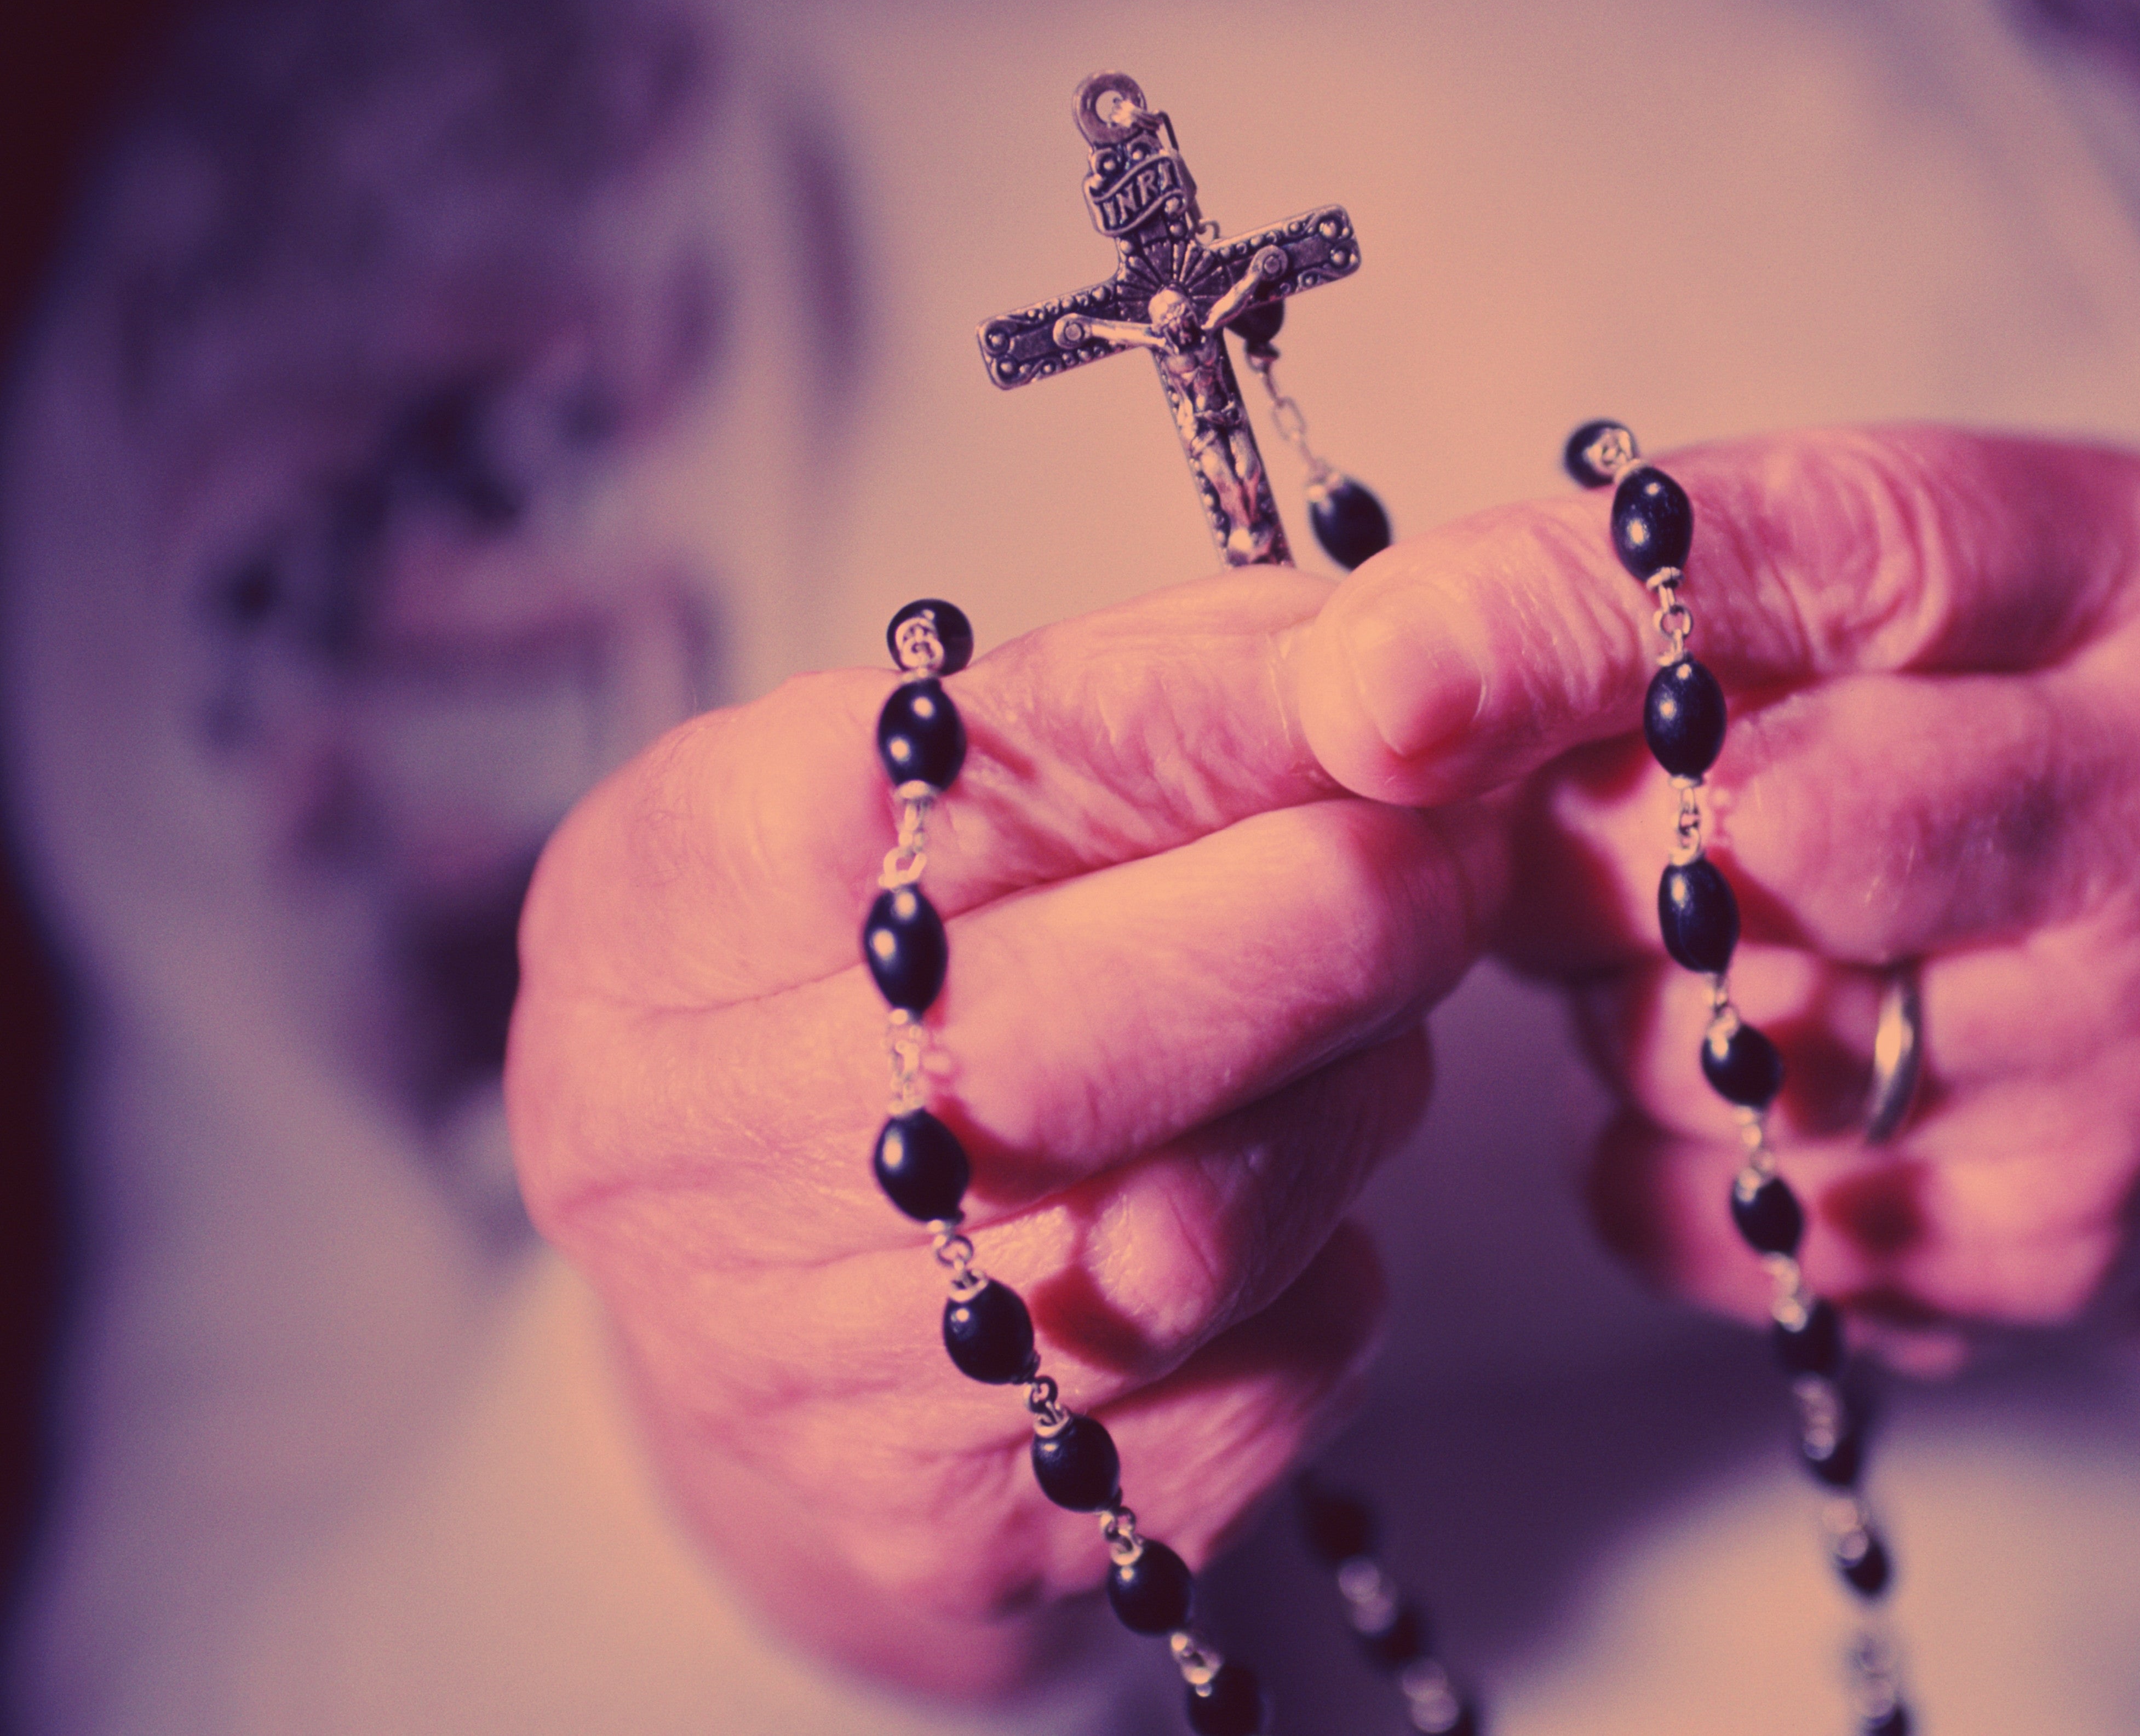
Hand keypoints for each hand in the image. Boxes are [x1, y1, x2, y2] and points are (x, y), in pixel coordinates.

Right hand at [507, 571, 1497, 1696]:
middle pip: (1055, 1041)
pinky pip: (1254, 1378)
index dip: (1174, 723)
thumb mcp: (895, 799)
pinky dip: (1331, 1261)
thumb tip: (1357, 644)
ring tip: (1380, 1010)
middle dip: (1324, 914)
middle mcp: (684, 1164)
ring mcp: (816, 1377)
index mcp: (645, 927)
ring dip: (1355, 1089)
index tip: (1368, 665)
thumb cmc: (860, 991)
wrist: (752, 1330)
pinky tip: (1300, 1187)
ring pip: (1186, 1232)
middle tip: (1460, 842)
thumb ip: (1106, 698)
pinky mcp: (974, 1528)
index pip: (913, 801)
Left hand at [1292, 425, 2139, 1371]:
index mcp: (2131, 573)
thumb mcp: (1894, 589)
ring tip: (1705, 947)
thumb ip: (1672, 589)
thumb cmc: (1996, 745)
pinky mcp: (2056, 1244)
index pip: (1820, 557)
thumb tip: (1375, 686)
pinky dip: (1649, 1150)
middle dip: (1577, 836)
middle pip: (1755, 832)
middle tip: (1556, 826)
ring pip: (1704, 1041)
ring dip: (1612, 993)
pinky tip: (1743, 1085)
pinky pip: (1706, 1212)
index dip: (1562, 615)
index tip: (1367, 682)